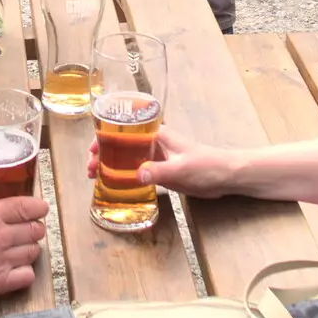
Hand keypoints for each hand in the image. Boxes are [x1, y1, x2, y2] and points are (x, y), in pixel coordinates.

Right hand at [0, 191, 47, 311]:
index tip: (40, 208)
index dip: (37, 207)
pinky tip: (16, 270)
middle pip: (34, 229)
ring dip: (30, 249)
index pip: (26, 206)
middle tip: (29, 228)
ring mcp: (0, 261)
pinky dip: (25, 272)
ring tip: (22, 249)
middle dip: (34, 228)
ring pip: (33, 252)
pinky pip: (26, 276)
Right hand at [86, 126, 240, 197]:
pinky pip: (137, 171)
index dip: (104, 138)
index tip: (92, 151)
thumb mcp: (181, 169)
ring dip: (111, 166)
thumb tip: (136, 175)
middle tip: (90, 170)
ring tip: (96, 178)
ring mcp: (157, 158)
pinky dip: (124, 176)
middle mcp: (153, 144)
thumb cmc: (206, 166)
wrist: (227, 176)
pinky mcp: (162, 172)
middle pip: (121, 144)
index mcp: (156, 135)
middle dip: (102, 154)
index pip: (123, 130)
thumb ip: (159, 171)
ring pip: (127, 158)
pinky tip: (116, 186)